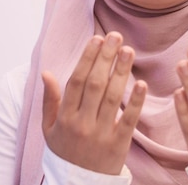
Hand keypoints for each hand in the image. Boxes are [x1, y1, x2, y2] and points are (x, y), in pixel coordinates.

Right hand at [41, 32, 146, 174]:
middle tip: (116, 36)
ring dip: (121, 72)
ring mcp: (100, 134)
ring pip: (112, 98)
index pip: (76, 81)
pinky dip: (136, 102)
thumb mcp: (49, 129)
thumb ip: (50, 100)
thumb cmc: (65, 152)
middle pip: (95, 84)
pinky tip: (142, 84)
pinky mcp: (118, 145)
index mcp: (65, 117)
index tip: (97, 39)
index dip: (87, 58)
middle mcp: (81, 124)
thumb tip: (46, 72)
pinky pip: (128, 120)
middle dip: (106, 57)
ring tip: (128, 51)